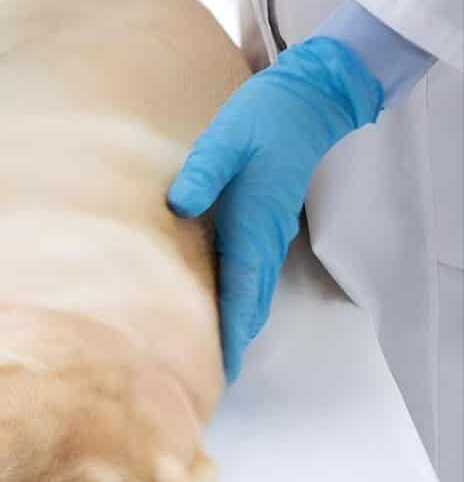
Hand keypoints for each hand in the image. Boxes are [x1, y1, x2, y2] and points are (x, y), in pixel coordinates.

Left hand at [167, 36, 382, 381]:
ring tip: (208, 355)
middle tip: (204, 379)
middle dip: (230, 343)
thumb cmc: (260, 120)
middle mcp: (264, 240)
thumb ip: (202, 174)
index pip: (238, 294)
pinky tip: (216, 307)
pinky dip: (238, 301)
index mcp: (253, 227)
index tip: (218, 370)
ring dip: (235, 324)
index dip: (227, 334)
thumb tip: (179, 207)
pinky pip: (252, 275)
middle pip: (248, 306)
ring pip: (252, 294)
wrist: (304, 103)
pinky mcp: (265, 225)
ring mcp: (269, 234)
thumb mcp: (223, 140)